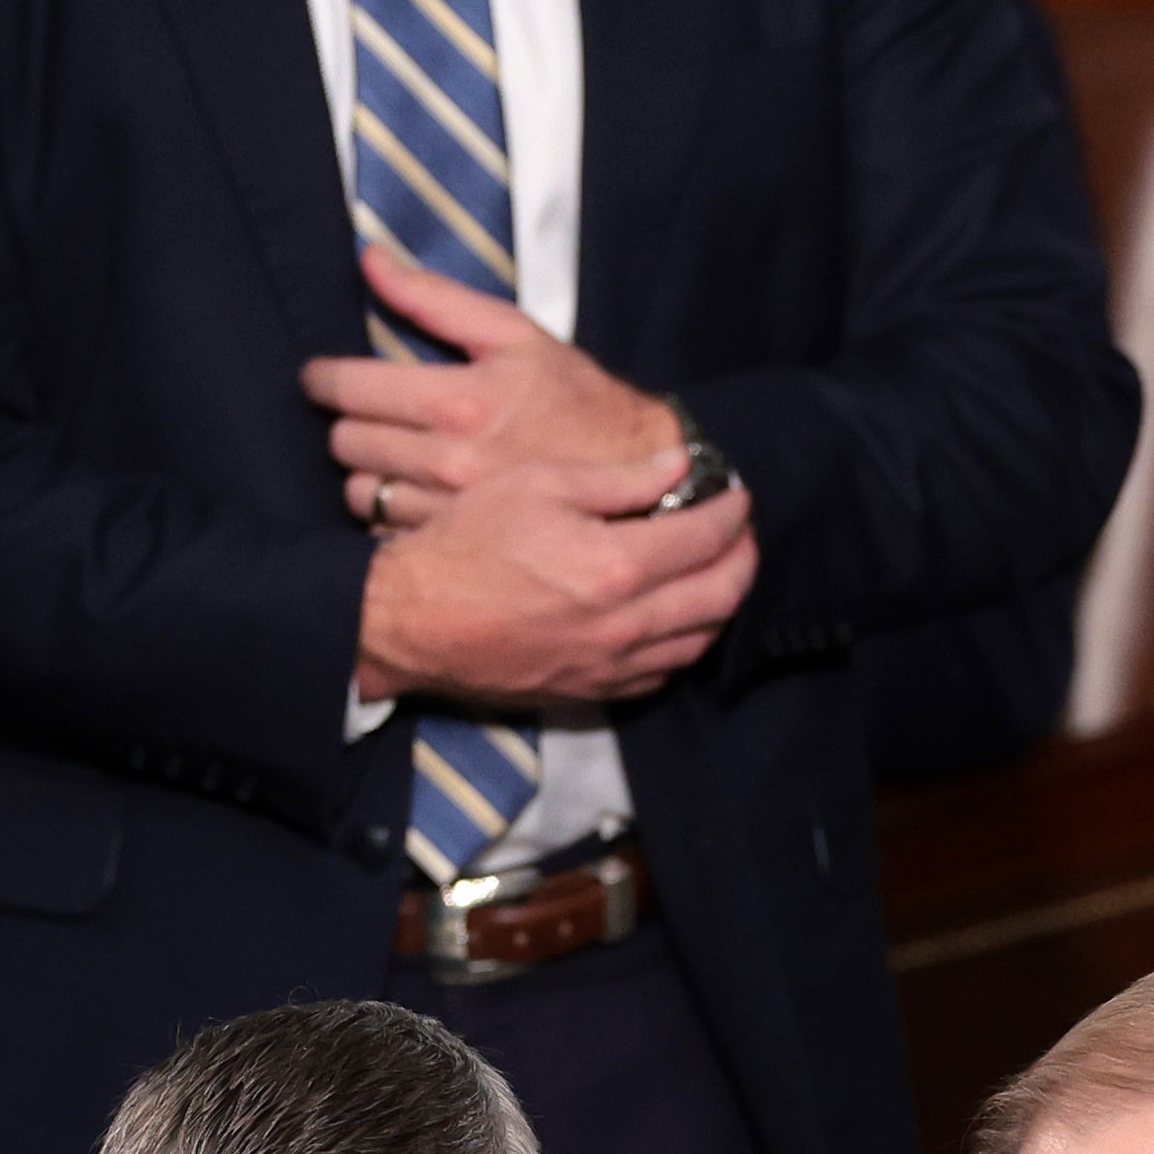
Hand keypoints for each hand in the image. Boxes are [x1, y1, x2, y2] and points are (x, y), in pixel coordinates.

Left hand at [306, 245, 677, 532]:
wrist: (647, 483)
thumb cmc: (584, 404)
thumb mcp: (518, 336)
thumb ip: (435, 297)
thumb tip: (369, 259)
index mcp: (458, 400)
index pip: (347, 387)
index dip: (323, 380)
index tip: (323, 379)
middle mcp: (450, 459)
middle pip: (346, 442)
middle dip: (348, 425)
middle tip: (367, 418)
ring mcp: (455, 509)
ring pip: (362, 491)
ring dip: (365, 473)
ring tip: (390, 460)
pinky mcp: (463, 544)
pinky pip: (390, 531)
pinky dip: (389, 514)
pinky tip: (412, 498)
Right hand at [355, 451, 755, 704]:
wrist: (410, 620)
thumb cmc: (465, 542)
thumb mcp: (538, 485)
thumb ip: (619, 478)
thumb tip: (680, 464)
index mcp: (617, 567)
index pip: (706, 538)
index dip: (731, 512)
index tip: (737, 492)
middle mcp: (626, 624)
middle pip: (722, 596)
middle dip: (743, 558)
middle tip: (740, 533)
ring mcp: (613, 664)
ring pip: (701, 640)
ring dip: (721, 602)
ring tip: (718, 569)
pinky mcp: (594, 689)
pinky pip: (664, 671)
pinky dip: (685, 641)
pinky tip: (677, 616)